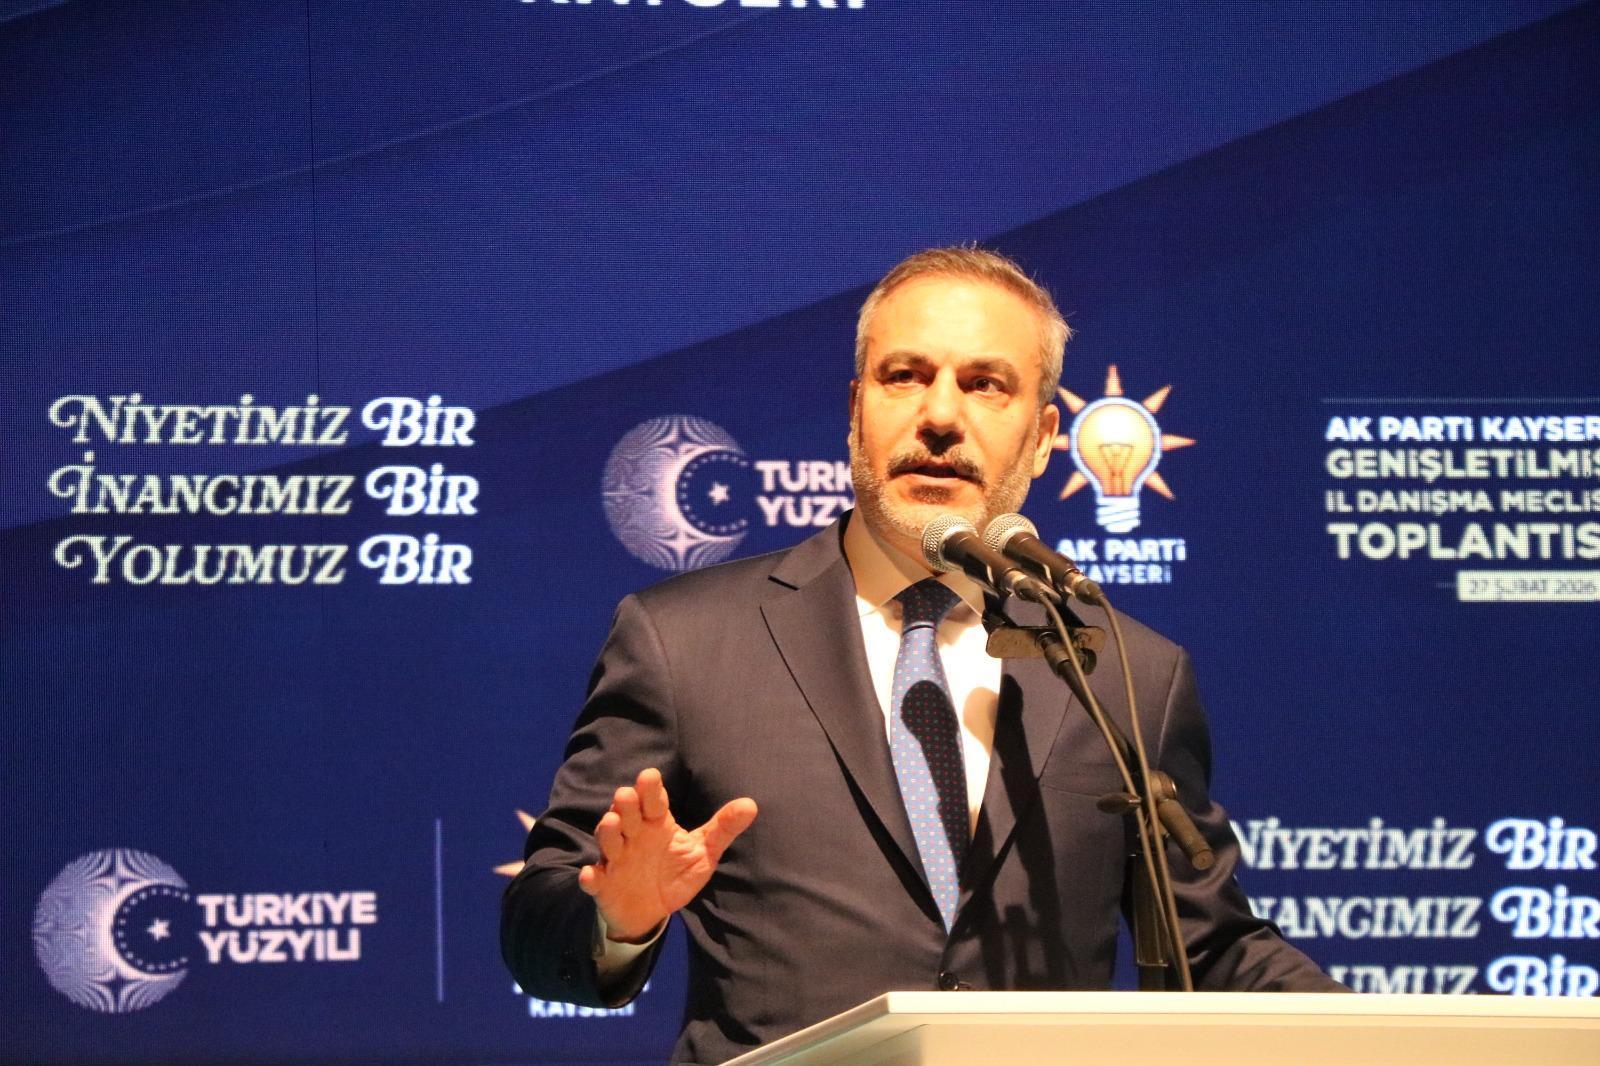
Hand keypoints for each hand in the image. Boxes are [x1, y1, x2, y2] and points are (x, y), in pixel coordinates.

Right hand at [578, 767, 757, 943]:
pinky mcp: (604, 884)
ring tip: (612, 824)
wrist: (651, 911)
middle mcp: (633, 836)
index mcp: (656, 824)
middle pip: (625, 814)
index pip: (652, 801)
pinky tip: (591, 876)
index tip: (650, 776)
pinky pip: (594, 879)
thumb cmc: (676, 872)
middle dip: (624, 805)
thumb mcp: (703, 852)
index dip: (649, 789)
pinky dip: (591, 877)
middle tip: (627, 796)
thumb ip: (723, 828)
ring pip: (607, 840)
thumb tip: (751, 805)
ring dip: (607, 832)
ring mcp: (616, 859)